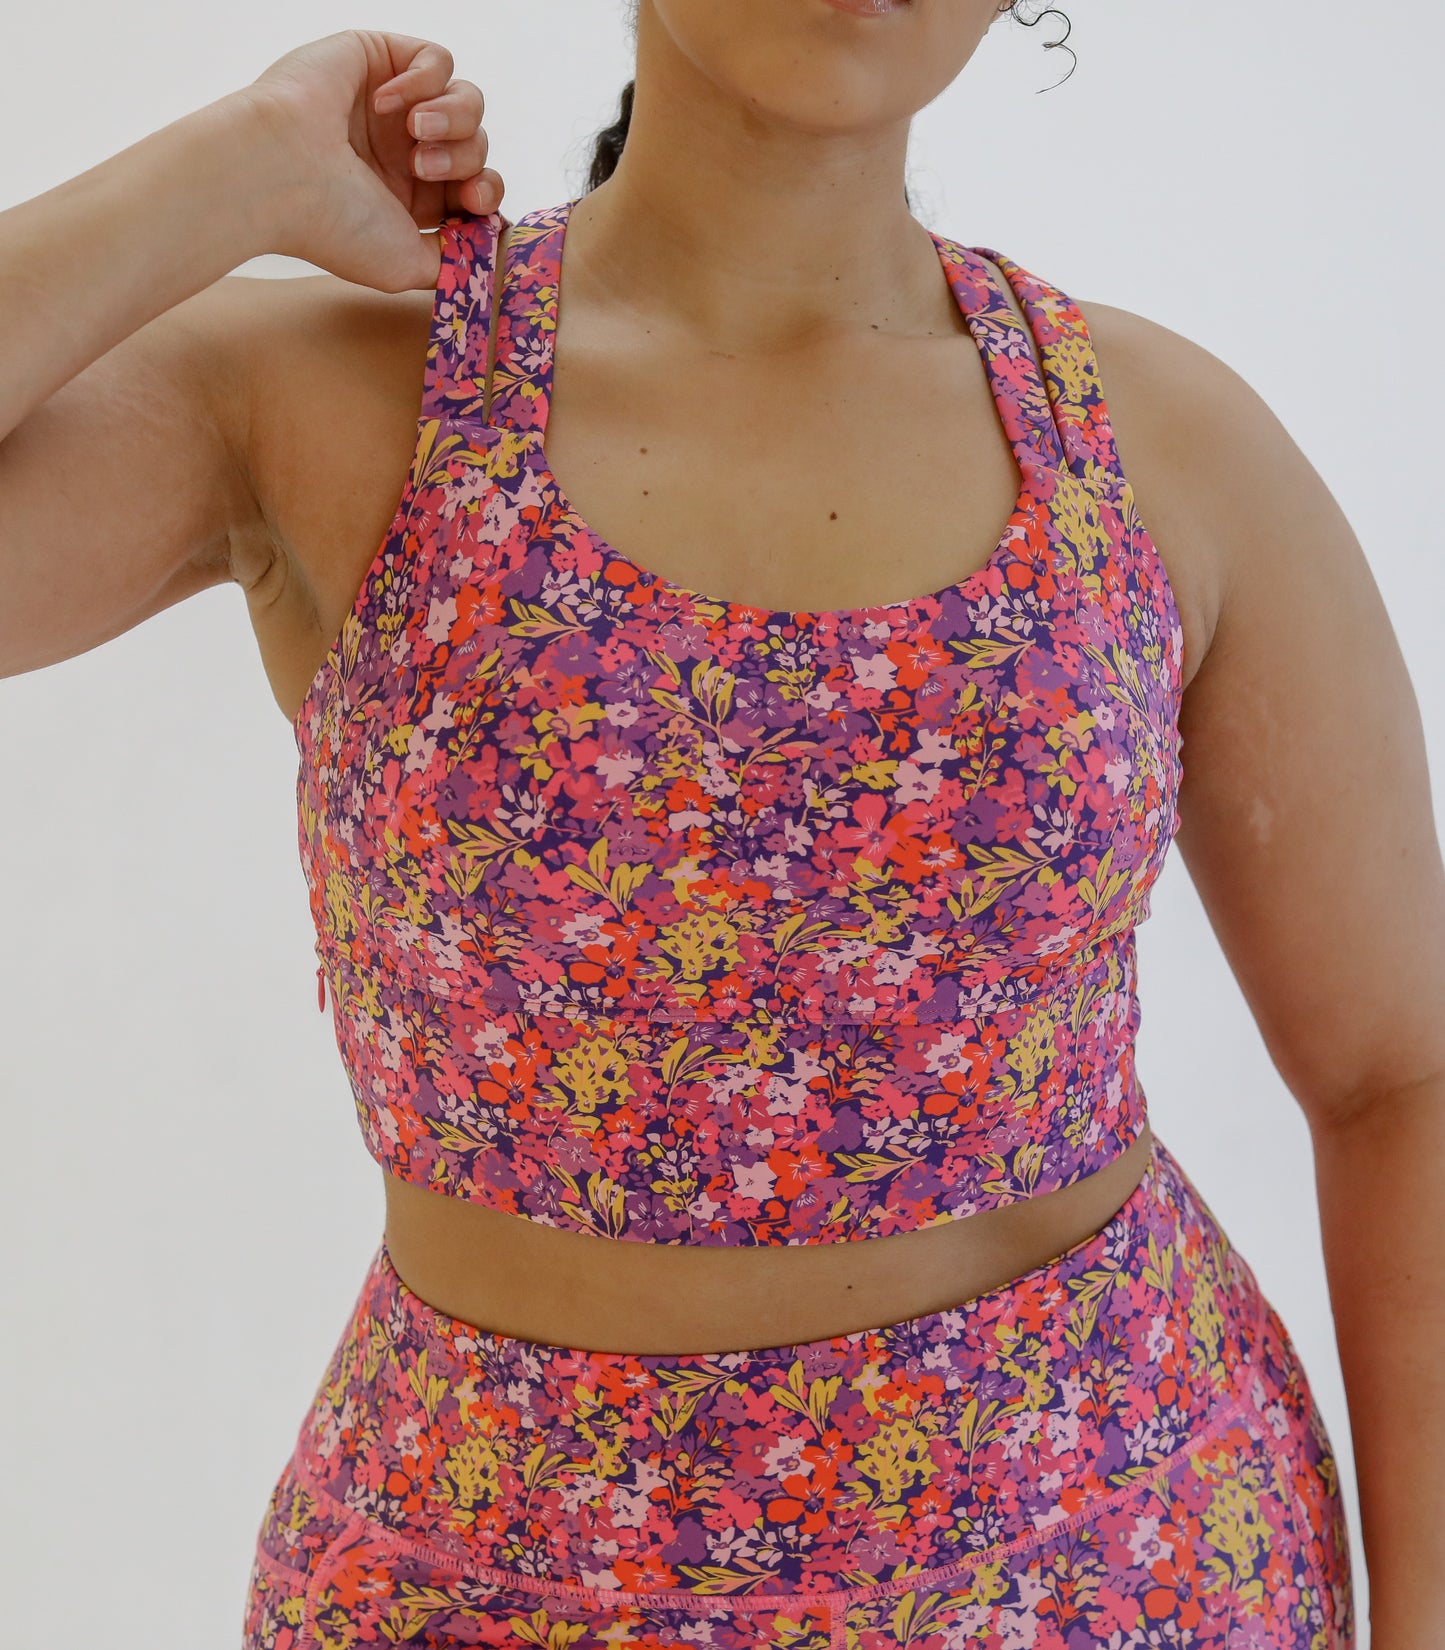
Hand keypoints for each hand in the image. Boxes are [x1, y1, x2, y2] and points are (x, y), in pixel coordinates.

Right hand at [234, 30, 503, 292]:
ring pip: (468, 101)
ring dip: (453, 121)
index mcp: (411, 199)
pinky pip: (438, 60)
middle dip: (465, 159)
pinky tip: (389, 103)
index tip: (473, 202)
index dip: (486, 193)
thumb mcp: (407, 266)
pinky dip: (425, 81)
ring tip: (416, 135)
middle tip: (424, 167)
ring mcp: (393, 105)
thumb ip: (458, 261)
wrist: (280, 174)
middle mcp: (403, 151)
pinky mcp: (379, 58)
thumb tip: (495, 249)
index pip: (476, 189)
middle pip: (478, 146)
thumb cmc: (333, 225)